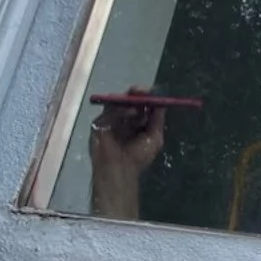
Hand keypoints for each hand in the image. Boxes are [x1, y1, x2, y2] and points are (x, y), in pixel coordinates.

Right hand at [89, 87, 165, 219]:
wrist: (120, 170)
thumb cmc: (138, 157)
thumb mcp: (155, 137)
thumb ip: (158, 120)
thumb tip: (162, 102)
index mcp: (135, 122)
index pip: (140, 104)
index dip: (146, 97)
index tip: (151, 91)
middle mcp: (122, 119)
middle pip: (127, 100)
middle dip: (136, 94)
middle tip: (141, 90)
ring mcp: (109, 121)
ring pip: (117, 104)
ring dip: (128, 101)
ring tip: (138, 103)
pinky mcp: (98, 124)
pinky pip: (108, 113)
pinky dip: (120, 110)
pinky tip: (130, 112)